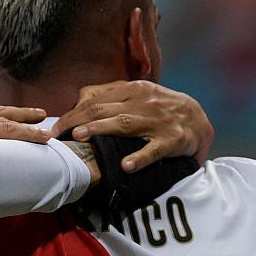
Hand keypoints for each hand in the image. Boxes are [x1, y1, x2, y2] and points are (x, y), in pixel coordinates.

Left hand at [53, 80, 213, 170]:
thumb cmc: (160, 108)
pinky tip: (126, 165)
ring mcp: (159, 120)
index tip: (55, 128)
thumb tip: (79, 100)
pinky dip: (140, 157)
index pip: (96, 101)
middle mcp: (144, 101)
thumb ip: (109, 95)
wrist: (200, 119)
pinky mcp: (174, 140)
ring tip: (81, 137)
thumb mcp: (137, 95)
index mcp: (133, 90)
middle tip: (59, 134)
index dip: (73, 114)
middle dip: (78, 121)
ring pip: (125, 123)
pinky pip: (154, 149)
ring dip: (101, 129)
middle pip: (105, 110)